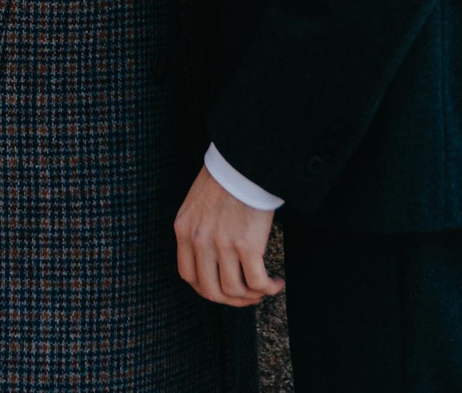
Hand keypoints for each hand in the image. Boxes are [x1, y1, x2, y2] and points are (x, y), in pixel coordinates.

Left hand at [174, 164, 281, 307]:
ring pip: (234, 291)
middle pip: (211, 291)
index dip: (207, 290)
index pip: (188, 276)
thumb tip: (211, 256)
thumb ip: (198, 229)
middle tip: (248, 296)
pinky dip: (268, 288)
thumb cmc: (226, 177)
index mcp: (184, 230)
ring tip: (265, 289)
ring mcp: (222, 245)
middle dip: (232, 300)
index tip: (223, 290)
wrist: (243, 161)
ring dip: (252, 296)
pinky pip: (256, 282)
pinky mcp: (247, 246)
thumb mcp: (197, 204)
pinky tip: (277, 283)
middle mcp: (199, 241)